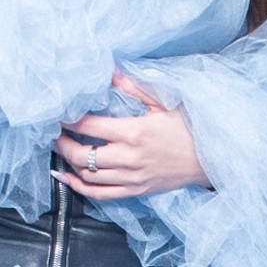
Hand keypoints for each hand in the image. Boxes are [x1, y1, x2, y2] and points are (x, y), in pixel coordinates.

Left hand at [57, 69, 207, 198]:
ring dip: (68, 163)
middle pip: (82, 155)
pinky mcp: (136, 190)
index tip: (59, 114)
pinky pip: (100, 194)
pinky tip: (69, 177)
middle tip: (55, 133)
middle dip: (62, 143)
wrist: (211, 159)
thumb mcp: (164, 102)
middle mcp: (129, 158)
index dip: (69, 120)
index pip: (89, 127)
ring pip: (88, 176)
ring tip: (61, 150)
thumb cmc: (189, 128)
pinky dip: (80, 187)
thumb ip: (134, 88)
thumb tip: (110, 72)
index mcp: (135, 132)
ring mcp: (132, 177)